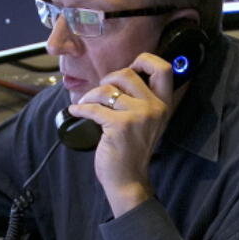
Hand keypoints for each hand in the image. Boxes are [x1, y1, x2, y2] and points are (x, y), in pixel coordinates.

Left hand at [65, 52, 174, 216]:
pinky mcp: (119, 125)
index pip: (164, 69)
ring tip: (84, 104)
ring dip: (89, 95)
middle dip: (107, 79)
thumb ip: (141, 100)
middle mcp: (155, 107)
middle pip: (127, 73)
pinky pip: (93, 107)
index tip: (130, 67)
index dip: (145, 60)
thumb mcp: (146, 122)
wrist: (128, 179)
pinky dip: (80, 109)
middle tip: (99, 93)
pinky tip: (74, 112)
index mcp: (163, 104)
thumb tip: (119, 77)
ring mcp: (138, 116)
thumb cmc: (132, 150)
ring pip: (106, 90)